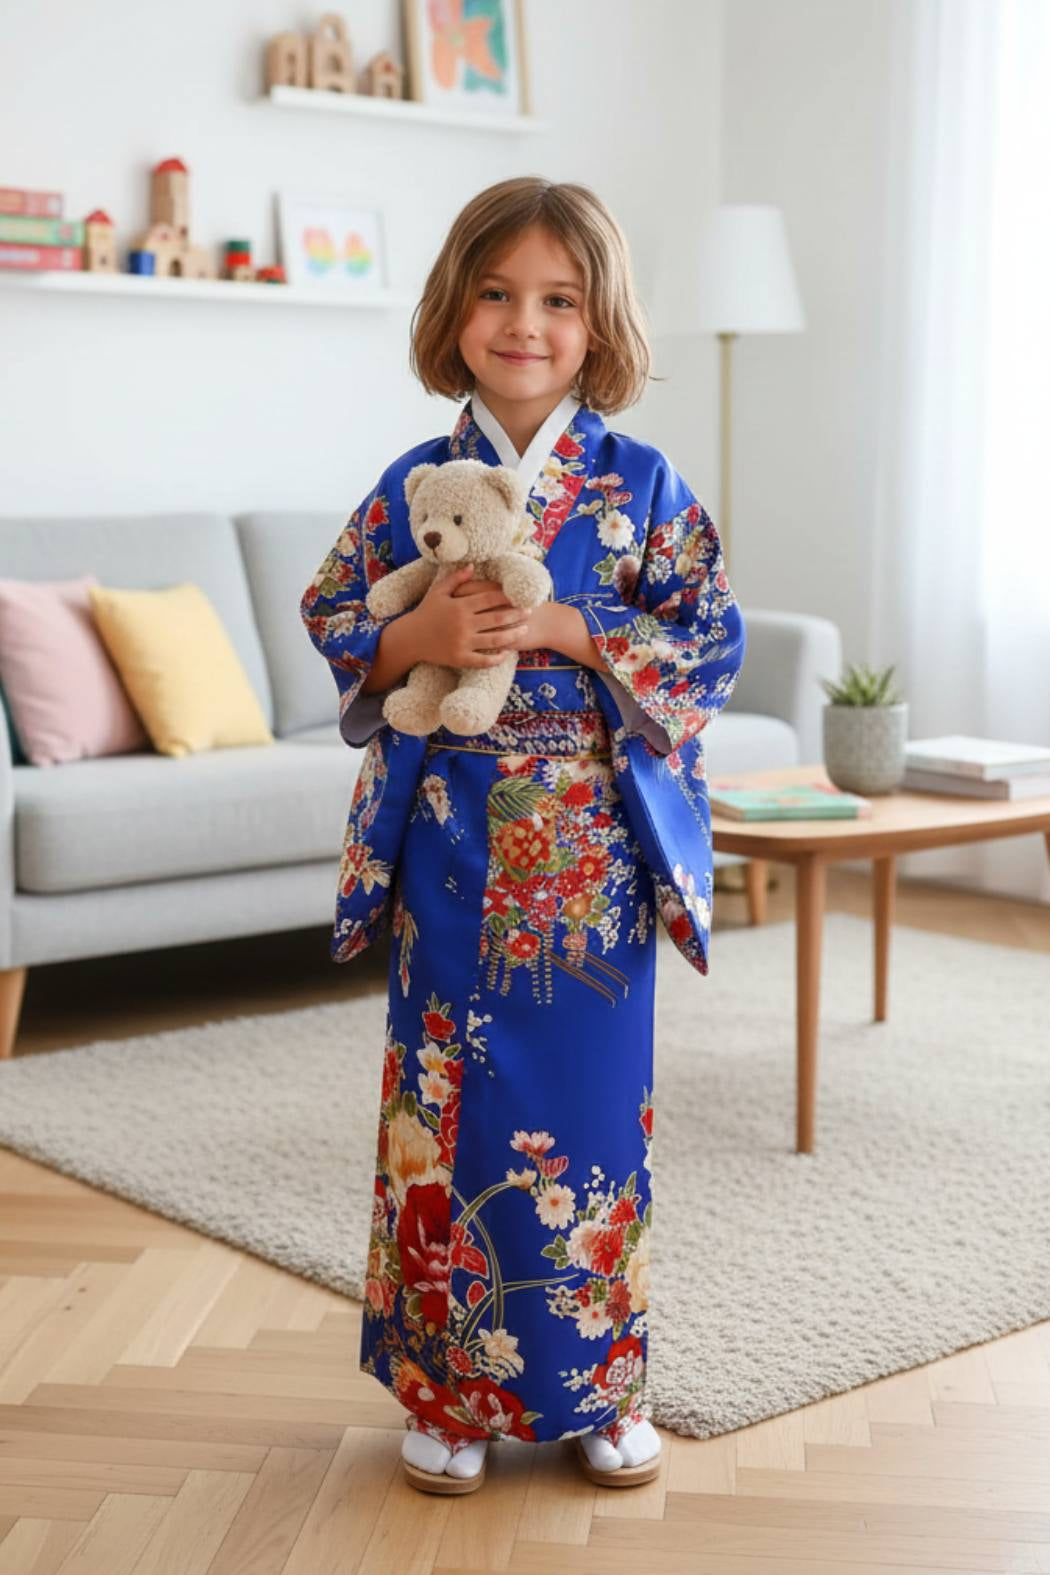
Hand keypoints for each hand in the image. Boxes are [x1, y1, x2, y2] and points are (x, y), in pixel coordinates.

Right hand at [405, 564, 531, 668]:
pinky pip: (483, 660)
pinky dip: (496, 658)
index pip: (490, 598)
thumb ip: (457, 578)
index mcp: (460, 606)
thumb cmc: (425, 612)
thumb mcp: (438, 592)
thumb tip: (473, 564)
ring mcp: (462, 643)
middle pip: (497, 618)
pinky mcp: (459, 658)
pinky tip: (507, 653)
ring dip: (513, 635)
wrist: (410, 638)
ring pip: (495, 640)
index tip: (520, 595)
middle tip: (530, 612)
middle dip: (516, 614)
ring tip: (525, 630)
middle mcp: (463, 624)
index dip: (507, 596)